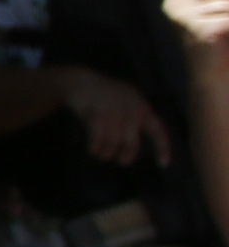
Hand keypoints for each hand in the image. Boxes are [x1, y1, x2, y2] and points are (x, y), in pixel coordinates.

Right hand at [52, 67, 170, 166]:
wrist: (83, 82)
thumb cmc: (107, 96)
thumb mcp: (128, 102)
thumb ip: (136, 119)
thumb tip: (135, 144)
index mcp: (142, 107)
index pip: (157, 129)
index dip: (161, 147)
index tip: (163, 164)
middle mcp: (130, 109)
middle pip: (130, 142)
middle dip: (126, 155)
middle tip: (121, 162)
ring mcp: (112, 110)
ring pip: (112, 142)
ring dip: (106, 153)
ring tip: (101, 156)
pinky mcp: (95, 113)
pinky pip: (96, 138)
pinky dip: (94, 147)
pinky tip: (92, 150)